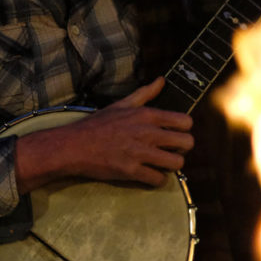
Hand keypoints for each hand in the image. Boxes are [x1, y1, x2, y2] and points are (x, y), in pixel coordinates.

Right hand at [14, 77, 193, 191]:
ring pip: (177, 163)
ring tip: (161, 164)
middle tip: (171, 151)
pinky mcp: (131, 171)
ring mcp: (139, 152)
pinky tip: (148, 174)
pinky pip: (158, 179)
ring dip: (171, 165)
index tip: (175, 134)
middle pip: (187, 143)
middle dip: (181, 148)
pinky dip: (156, 179)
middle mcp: (147, 132)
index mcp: (146, 115)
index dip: (184, 129)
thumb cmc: (97, 125)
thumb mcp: (121, 104)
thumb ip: (145, 93)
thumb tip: (161, 80)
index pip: (185, 122)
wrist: (74, 146)